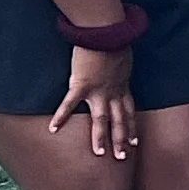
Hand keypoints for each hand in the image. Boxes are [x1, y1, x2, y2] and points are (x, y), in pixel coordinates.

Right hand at [52, 41, 137, 159]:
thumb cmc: (114, 39)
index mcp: (122, 85)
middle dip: (121, 139)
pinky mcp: (82, 84)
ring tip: (99, 153)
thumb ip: (119, 67)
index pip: (129, 111)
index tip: (135, 142)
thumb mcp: (122, 57)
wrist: (106, 32)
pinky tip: (53, 129)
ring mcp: (98, 90)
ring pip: (101, 119)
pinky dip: (61, 116)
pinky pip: (70, 104)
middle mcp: (113, 92)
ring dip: (100, 137)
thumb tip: (117, 67)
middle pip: (119, 120)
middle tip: (123, 157)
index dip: (131, 127)